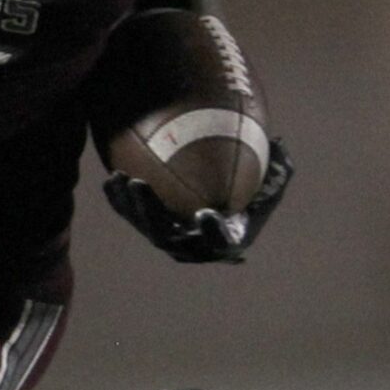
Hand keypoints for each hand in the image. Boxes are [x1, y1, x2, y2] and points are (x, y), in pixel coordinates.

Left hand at [104, 137, 293, 263]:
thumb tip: (278, 143)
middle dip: (149, 211)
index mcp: (225, 240)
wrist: (220, 208)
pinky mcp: (149, 228)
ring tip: (121, 178)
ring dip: (129, 205)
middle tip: (139, 184)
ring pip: (144, 226)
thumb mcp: (270, 184)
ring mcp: (168, 239)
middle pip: (167, 235)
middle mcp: (192, 246)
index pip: (220, 242)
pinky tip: (111, 180)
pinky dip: (119, 201)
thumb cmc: (248, 195)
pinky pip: (131, 216)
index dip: (212, 233)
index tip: (206, 214)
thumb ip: (278, 169)